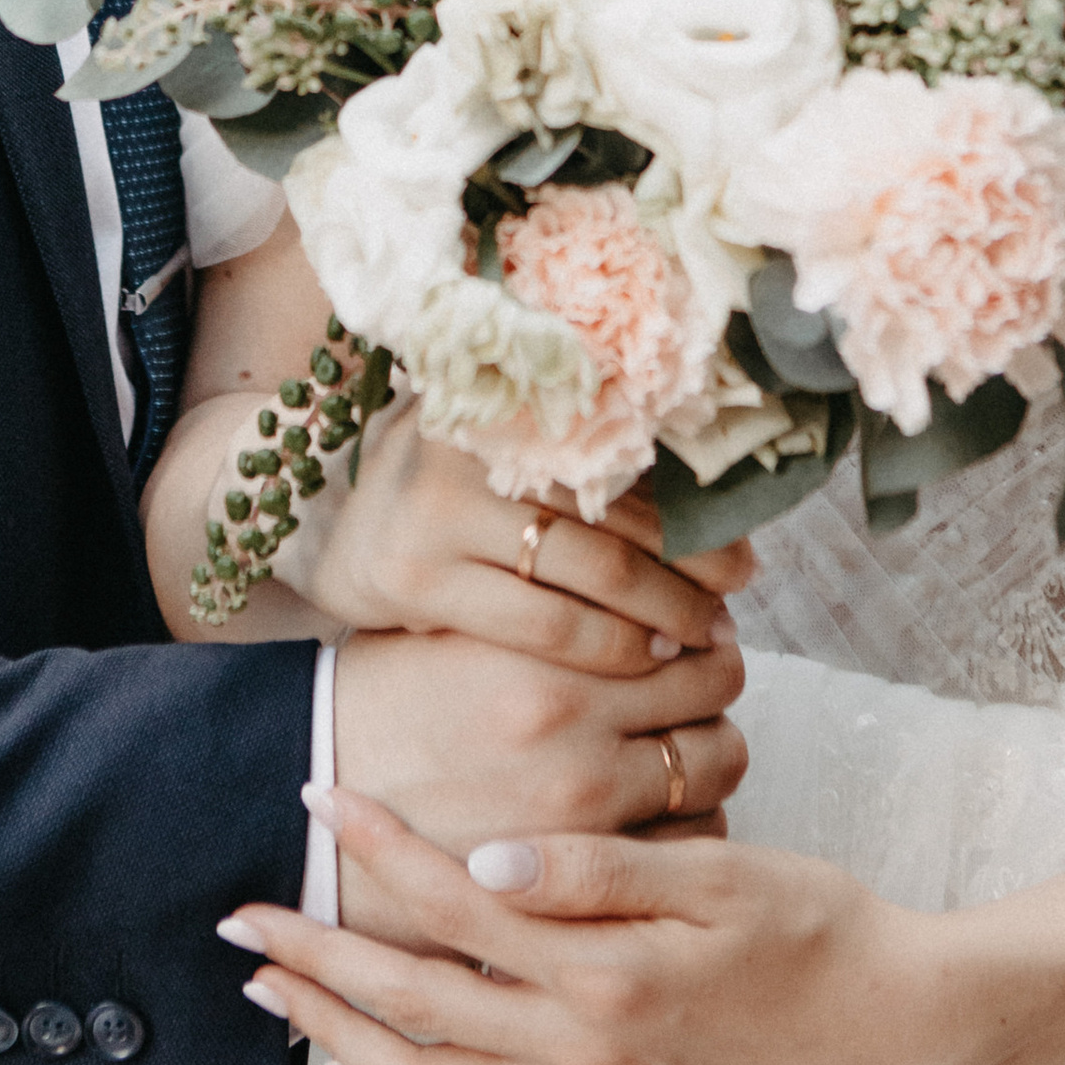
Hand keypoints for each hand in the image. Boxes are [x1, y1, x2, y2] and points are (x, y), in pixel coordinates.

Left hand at [219, 788, 959, 1064]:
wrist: (886, 1024)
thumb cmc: (811, 923)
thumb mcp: (718, 871)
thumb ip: (595, 870)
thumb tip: (484, 864)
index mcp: (605, 977)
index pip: (455, 906)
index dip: (378, 847)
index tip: (316, 790)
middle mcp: (583, 1055)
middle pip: (412, 1009)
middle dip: (314, 962)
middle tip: (236, 918)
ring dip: (340, 1040)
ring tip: (279, 991)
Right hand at [282, 399, 751, 673]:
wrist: (320, 522)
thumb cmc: (441, 488)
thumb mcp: (499, 443)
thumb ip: (577, 452)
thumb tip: (703, 480)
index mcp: (511, 401)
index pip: (631, 463)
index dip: (695, 514)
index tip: (743, 555)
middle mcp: (476, 445)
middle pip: (619, 519)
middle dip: (691, 572)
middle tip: (734, 603)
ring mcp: (442, 514)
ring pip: (593, 576)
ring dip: (661, 615)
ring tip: (699, 640)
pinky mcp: (419, 581)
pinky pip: (544, 627)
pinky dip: (607, 649)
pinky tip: (638, 662)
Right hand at [329, 626, 749, 944]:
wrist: (307, 793)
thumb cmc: (389, 700)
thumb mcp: (469, 629)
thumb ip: (564, 615)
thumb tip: (660, 605)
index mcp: (549, 652)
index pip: (690, 635)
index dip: (702, 633)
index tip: (691, 635)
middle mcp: (573, 727)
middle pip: (716, 702)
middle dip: (715, 695)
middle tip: (696, 692)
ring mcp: (576, 810)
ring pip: (713, 777)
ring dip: (709, 762)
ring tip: (682, 753)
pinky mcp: (570, 877)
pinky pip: (683, 851)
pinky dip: (688, 830)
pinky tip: (662, 814)